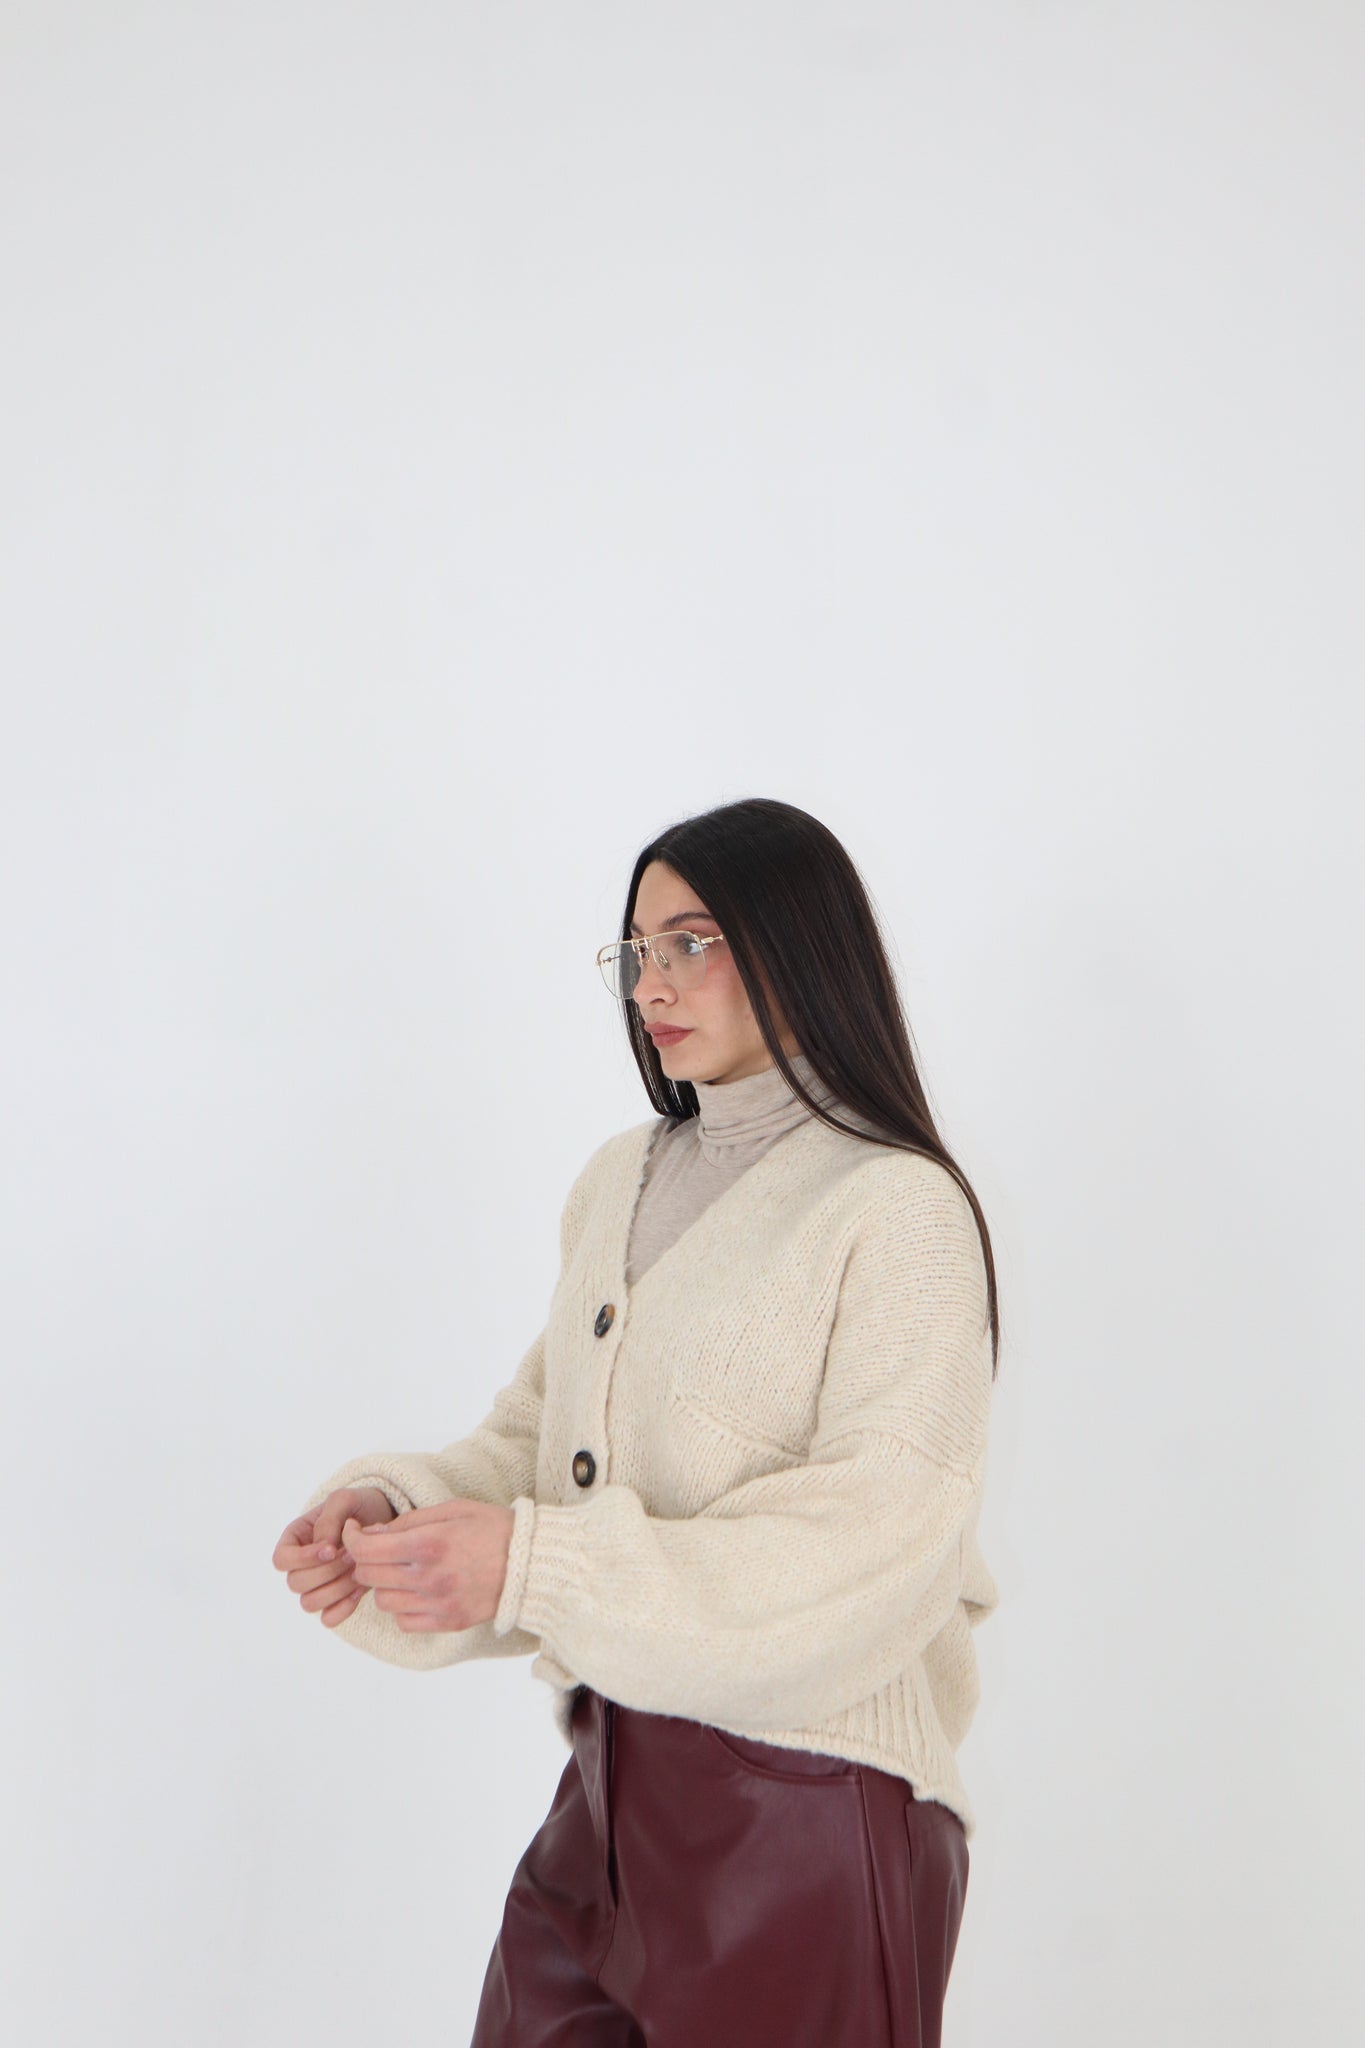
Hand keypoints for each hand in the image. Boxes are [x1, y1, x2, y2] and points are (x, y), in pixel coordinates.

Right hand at [272, 1486, 396, 1628]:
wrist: (385, 1519)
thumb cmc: (360, 1506)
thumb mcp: (344, 1499)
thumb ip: (329, 1519)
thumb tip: (322, 1546)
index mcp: (295, 1539)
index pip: (280, 1559)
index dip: (302, 1559)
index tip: (331, 1549)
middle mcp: (301, 1565)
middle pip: (296, 1583)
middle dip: (327, 1571)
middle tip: (353, 1555)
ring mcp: (317, 1586)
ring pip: (310, 1603)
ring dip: (337, 1588)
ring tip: (359, 1569)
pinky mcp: (336, 1601)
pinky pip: (329, 1618)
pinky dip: (344, 1607)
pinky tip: (361, 1588)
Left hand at [341, 1498, 515, 1632]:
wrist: (531, 1563)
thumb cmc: (493, 1529)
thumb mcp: (453, 1509)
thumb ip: (410, 1521)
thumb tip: (373, 1534)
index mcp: (429, 1544)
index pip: (367, 1550)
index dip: (352, 1539)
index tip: (355, 1533)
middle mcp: (429, 1577)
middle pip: (369, 1576)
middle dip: (365, 1560)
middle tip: (378, 1550)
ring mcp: (437, 1604)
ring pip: (383, 1601)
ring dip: (385, 1585)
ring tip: (402, 1571)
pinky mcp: (447, 1622)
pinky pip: (404, 1621)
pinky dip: (403, 1607)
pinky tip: (417, 1591)